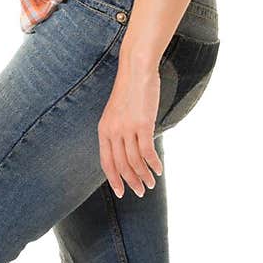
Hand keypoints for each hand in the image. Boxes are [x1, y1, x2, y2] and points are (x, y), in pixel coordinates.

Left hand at [98, 55, 164, 198]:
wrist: (136, 69)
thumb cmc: (130, 90)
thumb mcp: (117, 113)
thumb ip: (119, 131)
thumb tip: (129, 151)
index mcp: (104, 130)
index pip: (106, 162)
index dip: (114, 179)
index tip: (121, 192)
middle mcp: (113, 131)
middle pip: (121, 166)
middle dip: (131, 182)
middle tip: (141, 191)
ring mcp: (127, 129)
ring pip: (135, 161)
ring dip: (144, 175)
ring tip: (152, 183)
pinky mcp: (142, 124)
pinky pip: (147, 152)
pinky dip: (154, 164)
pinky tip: (159, 170)